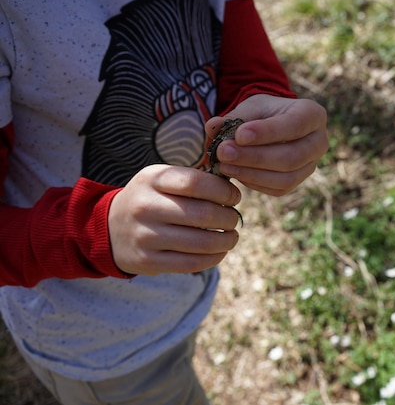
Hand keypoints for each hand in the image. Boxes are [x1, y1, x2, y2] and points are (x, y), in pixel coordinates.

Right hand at [108, 165, 240, 274]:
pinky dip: (214, 258)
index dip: (223, 191)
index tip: (234, 197)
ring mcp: (146, 235)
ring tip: (231, 236)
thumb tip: (232, 191)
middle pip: (203, 214)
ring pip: (201, 242)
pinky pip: (191, 263)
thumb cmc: (150, 199)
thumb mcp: (161, 179)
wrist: (110, 227)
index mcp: (153, 179)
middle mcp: (146, 206)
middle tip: (233, 219)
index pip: (195, 183)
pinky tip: (220, 251)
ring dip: (226, 240)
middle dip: (228, 218)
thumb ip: (192, 180)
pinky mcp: (148, 261)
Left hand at [205, 95, 327, 195]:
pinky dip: (255, 183)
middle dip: (255, 157)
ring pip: (286, 177)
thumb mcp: (250, 107)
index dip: (267, 133)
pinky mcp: (298, 181)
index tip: (239, 135)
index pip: (294, 126)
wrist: (272, 125)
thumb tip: (212, 127)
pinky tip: (236, 173)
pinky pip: (278, 189)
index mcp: (313, 114)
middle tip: (224, 152)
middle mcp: (319, 142)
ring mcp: (311, 165)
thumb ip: (234, 117)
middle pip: (291, 157)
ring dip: (252, 173)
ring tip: (224, 165)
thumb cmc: (263, 113)